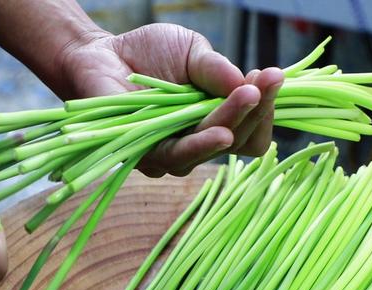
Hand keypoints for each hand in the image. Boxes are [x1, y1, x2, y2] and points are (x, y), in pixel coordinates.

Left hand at [56, 23, 284, 176]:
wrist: (100, 53)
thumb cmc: (149, 53)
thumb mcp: (193, 51)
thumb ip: (217, 70)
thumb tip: (249, 84)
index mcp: (212, 121)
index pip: (249, 130)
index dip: (263, 110)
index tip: (271, 77)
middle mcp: (194, 143)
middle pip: (237, 142)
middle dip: (254, 111)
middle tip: (264, 83)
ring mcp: (168, 153)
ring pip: (210, 150)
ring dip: (232, 123)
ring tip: (247, 98)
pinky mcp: (142, 155)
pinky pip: (176, 156)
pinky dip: (200, 143)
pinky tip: (220, 130)